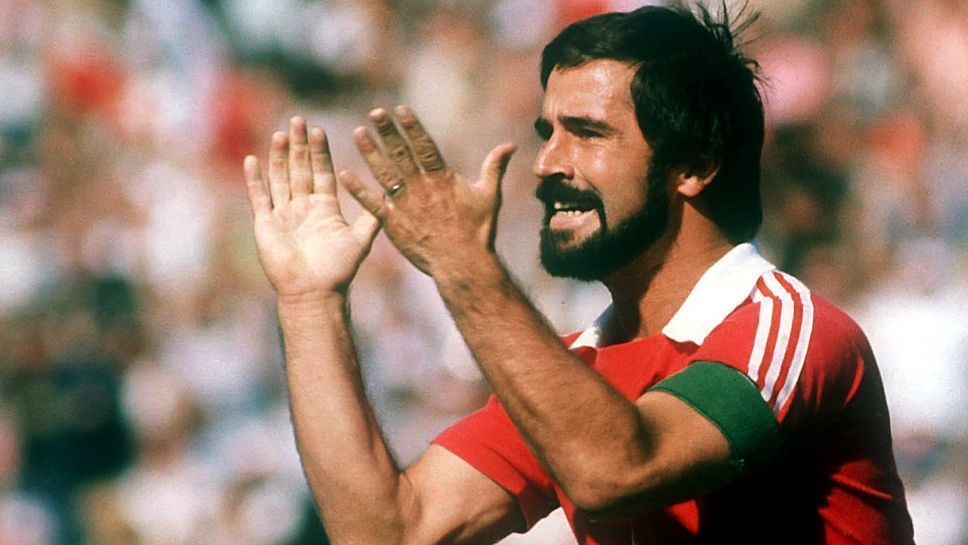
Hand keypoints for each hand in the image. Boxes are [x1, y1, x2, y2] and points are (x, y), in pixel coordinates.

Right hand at [244, 117, 380, 297]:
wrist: (315, 292)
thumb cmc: (339, 270)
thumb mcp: (361, 239)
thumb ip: (374, 215)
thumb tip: (389, 193)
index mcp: (325, 208)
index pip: (321, 172)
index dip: (319, 152)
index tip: (319, 130)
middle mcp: (303, 207)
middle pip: (299, 169)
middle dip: (299, 145)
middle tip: (299, 120)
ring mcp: (283, 214)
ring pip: (280, 178)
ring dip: (279, 156)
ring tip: (281, 133)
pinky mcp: (265, 224)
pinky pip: (259, 197)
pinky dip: (255, 179)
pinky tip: (252, 159)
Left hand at [338, 105, 515, 275]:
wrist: (463, 265)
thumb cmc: (478, 231)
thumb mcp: (489, 196)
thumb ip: (495, 167)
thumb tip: (511, 145)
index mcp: (443, 179)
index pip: (425, 146)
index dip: (412, 127)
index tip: (400, 109)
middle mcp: (421, 188)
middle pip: (402, 154)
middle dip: (388, 132)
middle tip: (375, 113)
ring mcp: (406, 206)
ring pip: (384, 174)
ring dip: (370, 153)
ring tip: (358, 133)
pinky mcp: (393, 224)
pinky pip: (373, 205)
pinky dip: (358, 190)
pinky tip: (344, 174)